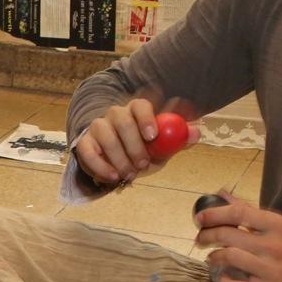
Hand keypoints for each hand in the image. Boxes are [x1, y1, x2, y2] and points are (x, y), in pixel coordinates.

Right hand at [75, 97, 200, 185]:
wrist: (116, 159)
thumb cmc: (143, 149)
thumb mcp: (162, 146)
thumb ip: (179, 139)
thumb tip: (196, 132)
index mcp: (136, 111)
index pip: (140, 104)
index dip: (146, 118)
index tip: (152, 136)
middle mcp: (116, 114)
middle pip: (122, 120)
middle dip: (133, 145)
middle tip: (142, 164)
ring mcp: (99, 127)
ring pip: (105, 135)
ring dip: (119, 158)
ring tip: (130, 174)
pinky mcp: (85, 142)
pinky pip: (87, 151)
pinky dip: (100, 166)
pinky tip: (113, 176)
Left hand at [193, 192, 281, 281]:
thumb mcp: (278, 227)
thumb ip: (248, 211)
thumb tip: (221, 194)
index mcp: (277, 226)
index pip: (238, 214)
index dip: (214, 214)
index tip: (199, 218)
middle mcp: (273, 247)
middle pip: (228, 236)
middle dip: (207, 236)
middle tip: (201, 239)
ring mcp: (269, 272)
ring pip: (228, 259)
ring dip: (214, 257)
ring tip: (212, 257)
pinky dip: (223, 280)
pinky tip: (222, 277)